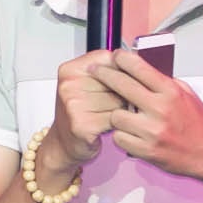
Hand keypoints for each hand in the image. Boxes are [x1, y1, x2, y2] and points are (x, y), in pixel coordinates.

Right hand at [37, 50, 123, 190]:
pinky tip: (106, 126)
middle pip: (118, 81)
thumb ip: (109, 70)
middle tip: (108, 103)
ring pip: (120, 101)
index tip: (120, 82)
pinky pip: (117, 118)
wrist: (62, 143)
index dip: (124, 73)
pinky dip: (118, 124)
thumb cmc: (79, 112)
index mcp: (71, 69)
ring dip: (121, 110)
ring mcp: (74, 104)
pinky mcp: (82, 124)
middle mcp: (69, 85)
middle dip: (121, 93)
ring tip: (106, 114)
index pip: (113, 60)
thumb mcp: (87, 83)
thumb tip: (140, 66)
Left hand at [90, 49, 202, 184]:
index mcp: (170, 92)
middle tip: (95, 71)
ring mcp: (151, 130)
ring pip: (115, 115)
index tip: (114, 56)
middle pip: (121, 85)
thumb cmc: (198, 124)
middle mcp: (160, 109)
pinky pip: (119, 137)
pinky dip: (122, 136)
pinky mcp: (145, 149)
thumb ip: (164, 82)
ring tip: (128, 117)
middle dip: (104, 75)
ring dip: (118, 115)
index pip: (139, 67)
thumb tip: (141, 68)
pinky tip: (132, 134)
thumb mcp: (186, 95)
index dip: (122, 59)